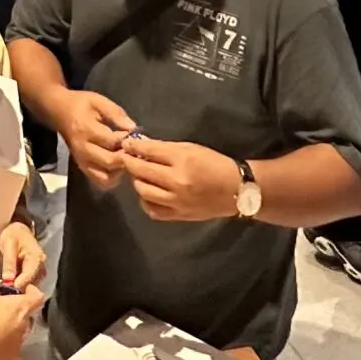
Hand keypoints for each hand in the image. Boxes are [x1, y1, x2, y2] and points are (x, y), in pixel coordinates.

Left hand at [0, 220, 44, 290]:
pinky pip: (26, 285)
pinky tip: (8, 284)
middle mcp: (41, 267)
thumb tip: (8, 279)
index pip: (30, 274)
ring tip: (3, 286)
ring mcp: (38, 273)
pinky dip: (17, 286)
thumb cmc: (14, 235)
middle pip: (31, 283)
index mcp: (36, 257)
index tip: (10, 288)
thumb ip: (9, 261)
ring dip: (17, 288)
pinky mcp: (34, 277)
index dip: (20, 283)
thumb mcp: (8, 244)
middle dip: (17, 287)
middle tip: (2, 288)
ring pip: (28, 286)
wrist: (18, 232)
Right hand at [0, 280, 45, 359]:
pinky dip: (4, 348)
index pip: (38, 297)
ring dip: (10, 331)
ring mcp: (19, 346)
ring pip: (19, 335)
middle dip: (16, 313)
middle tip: (2, 310)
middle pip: (27, 317)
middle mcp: (25, 328)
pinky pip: (11, 351)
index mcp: (22, 309)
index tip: (23, 290)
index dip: (32, 292)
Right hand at [54, 89, 137, 189]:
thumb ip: (116, 113)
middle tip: (132, 149)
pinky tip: (117, 166)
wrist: (60, 112)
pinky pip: (100, 182)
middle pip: (109, 161)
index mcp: (86, 129)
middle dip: (125, 157)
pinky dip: (112, 178)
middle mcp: (83, 149)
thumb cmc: (81, 105)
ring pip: (105, 177)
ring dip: (119, 171)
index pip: (111, 141)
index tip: (133, 134)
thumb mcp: (98, 101)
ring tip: (124, 158)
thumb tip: (133, 128)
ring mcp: (82, 161)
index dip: (126, 139)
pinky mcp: (82, 168)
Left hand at [120, 135, 246, 221]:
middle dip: (129, 162)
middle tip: (125, 157)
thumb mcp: (192, 149)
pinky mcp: (178, 215)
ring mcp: (176, 201)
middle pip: (141, 171)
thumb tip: (141, 147)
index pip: (149, 151)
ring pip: (143, 191)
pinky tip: (149, 193)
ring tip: (139, 175)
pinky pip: (152, 210)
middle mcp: (177, 181)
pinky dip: (146, 201)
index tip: (124, 143)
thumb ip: (166, 149)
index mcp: (182, 160)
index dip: (133, 146)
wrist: (236, 190)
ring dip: (137, 181)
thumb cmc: (214, 163)